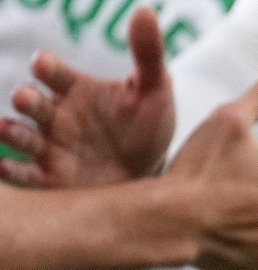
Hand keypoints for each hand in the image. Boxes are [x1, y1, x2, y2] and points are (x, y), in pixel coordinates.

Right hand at [0, 7, 174, 186]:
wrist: (151, 174)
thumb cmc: (146, 127)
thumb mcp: (155, 91)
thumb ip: (148, 53)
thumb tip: (145, 9)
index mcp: (75, 89)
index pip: (54, 71)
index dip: (47, 66)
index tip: (44, 64)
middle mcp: (55, 115)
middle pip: (31, 102)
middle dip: (26, 98)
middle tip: (25, 98)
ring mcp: (50, 146)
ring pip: (21, 135)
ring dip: (10, 131)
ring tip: (4, 128)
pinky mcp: (50, 177)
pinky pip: (23, 173)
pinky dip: (8, 169)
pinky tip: (2, 166)